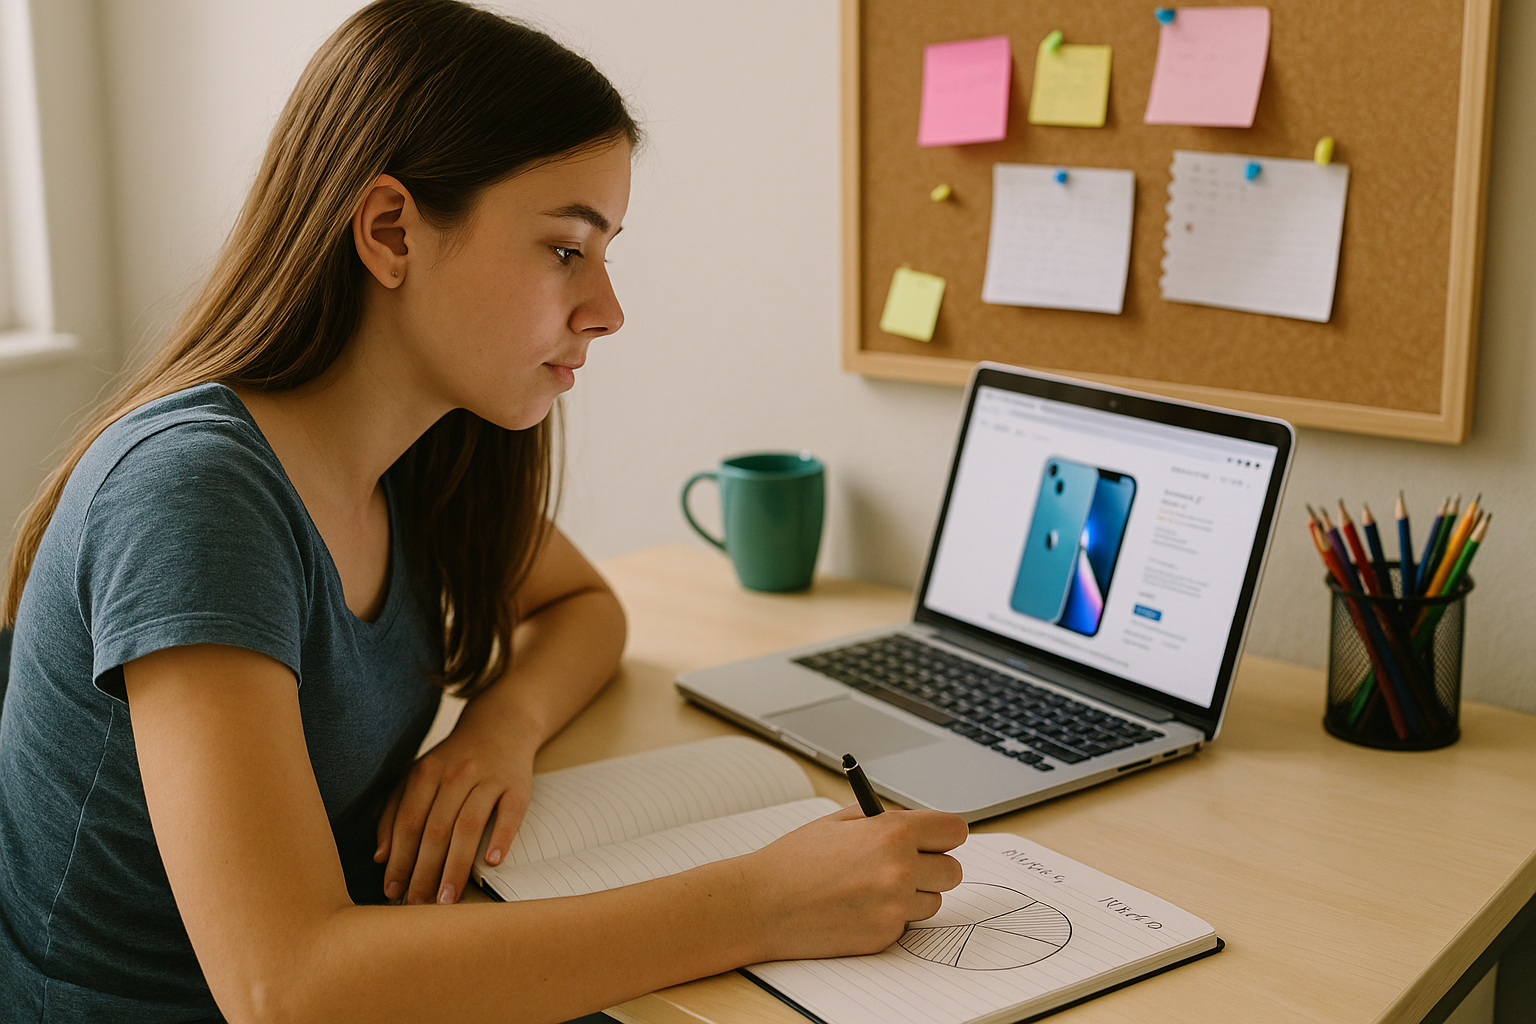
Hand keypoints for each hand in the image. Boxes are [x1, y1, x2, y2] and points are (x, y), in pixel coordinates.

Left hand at [374, 716, 536, 904]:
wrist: (501, 725)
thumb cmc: (454, 761)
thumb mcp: (418, 776)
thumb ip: (395, 812)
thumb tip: (381, 857)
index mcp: (426, 773)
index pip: (408, 823)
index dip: (400, 859)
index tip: (393, 891)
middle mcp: (456, 774)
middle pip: (436, 829)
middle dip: (424, 871)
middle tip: (418, 904)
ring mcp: (488, 779)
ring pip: (468, 826)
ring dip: (456, 866)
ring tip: (447, 899)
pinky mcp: (517, 786)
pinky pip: (509, 814)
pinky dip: (501, 837)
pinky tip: (492, 863)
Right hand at [742, 804, 967, 960]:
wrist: (763, 904)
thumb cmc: (796, 860)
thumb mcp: (839, 821)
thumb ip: (885, 820)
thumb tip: (920, 825)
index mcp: (892, 833)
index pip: (955, 831)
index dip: (944, 835)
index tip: (936, 839)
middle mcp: (900, 870)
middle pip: (953, 871)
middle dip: (932, 866)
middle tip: (903, 864)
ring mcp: (894, 907)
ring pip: (933, 900)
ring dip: (913, 894)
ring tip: (871, 886)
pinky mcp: (885, 936)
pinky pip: (907, 924)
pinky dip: (890, 916)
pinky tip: (858, 907)